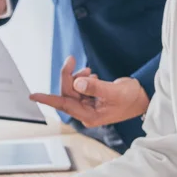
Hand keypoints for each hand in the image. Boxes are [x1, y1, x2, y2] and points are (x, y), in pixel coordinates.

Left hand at [30, 56, 149, 127]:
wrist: (143, 98)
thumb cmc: (131, 98)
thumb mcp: (113, 91)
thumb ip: (94, 88)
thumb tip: (76, 83)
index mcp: (89, 116)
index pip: (64, 105)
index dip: (48, 99)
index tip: (33, 96)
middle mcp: (86, 113)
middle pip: (67, 93)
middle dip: (69, 77)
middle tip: (72, 60)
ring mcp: (88, 107)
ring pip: (73, 89)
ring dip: (77, 78)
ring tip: (89, 72)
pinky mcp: (91, 100)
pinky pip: (79, 88)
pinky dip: (82, 80)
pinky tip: (92, 76)